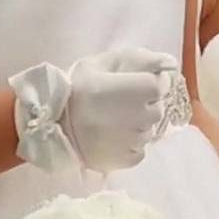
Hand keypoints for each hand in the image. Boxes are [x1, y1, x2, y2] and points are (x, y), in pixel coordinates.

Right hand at [9, 48, 176, 172]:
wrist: (50, 125)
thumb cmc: (75, 89)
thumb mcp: (101, 64)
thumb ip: (138, 59)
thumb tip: (168, 61)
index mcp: (138, 89)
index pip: (162, 85)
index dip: (150, 82)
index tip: (135, 84)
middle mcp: (142, 115)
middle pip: (157, 107)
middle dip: (144, 103)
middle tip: (120, 103)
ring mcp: (137, 140)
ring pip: (148, 129)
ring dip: (137, 123)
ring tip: (112, 121)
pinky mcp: (130, 159)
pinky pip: (140, 148)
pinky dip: (130, 143)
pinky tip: (111, 136)